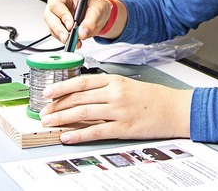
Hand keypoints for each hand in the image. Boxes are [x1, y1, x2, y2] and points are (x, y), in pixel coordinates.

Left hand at [39, 74, 192, 143]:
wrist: (175, 108)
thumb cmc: (153, 97)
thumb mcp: (127, 85)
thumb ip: (106, 88)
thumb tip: (82, 96)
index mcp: (114, 80)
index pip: (80, 82)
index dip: (60, 88)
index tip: (47, 92)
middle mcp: (114, 93)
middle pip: (78, 98)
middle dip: (57, 106)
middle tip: (43, 112)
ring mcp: (118, 111)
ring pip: (82, 114)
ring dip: (62, 119)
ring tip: (49, 123)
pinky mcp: (123, 128)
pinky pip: (95, 131)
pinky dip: (78, 135)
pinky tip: (66, 136)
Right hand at [44, 0, 116, 45]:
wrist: (98, 15)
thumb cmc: (95, 6)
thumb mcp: (97, 10)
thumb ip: (90, 21)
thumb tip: (82, 33)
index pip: (56, 4)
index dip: (62, 15)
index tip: (71, 25)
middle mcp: (56, 4)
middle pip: (50, 16)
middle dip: (59, 29)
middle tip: (68, 37)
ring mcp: (55, 16)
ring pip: (51, 27)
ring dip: (62, 37)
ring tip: (75, 42)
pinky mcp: (57, 27)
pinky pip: (56, 35)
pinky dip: (65, 40)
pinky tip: (75, 42)